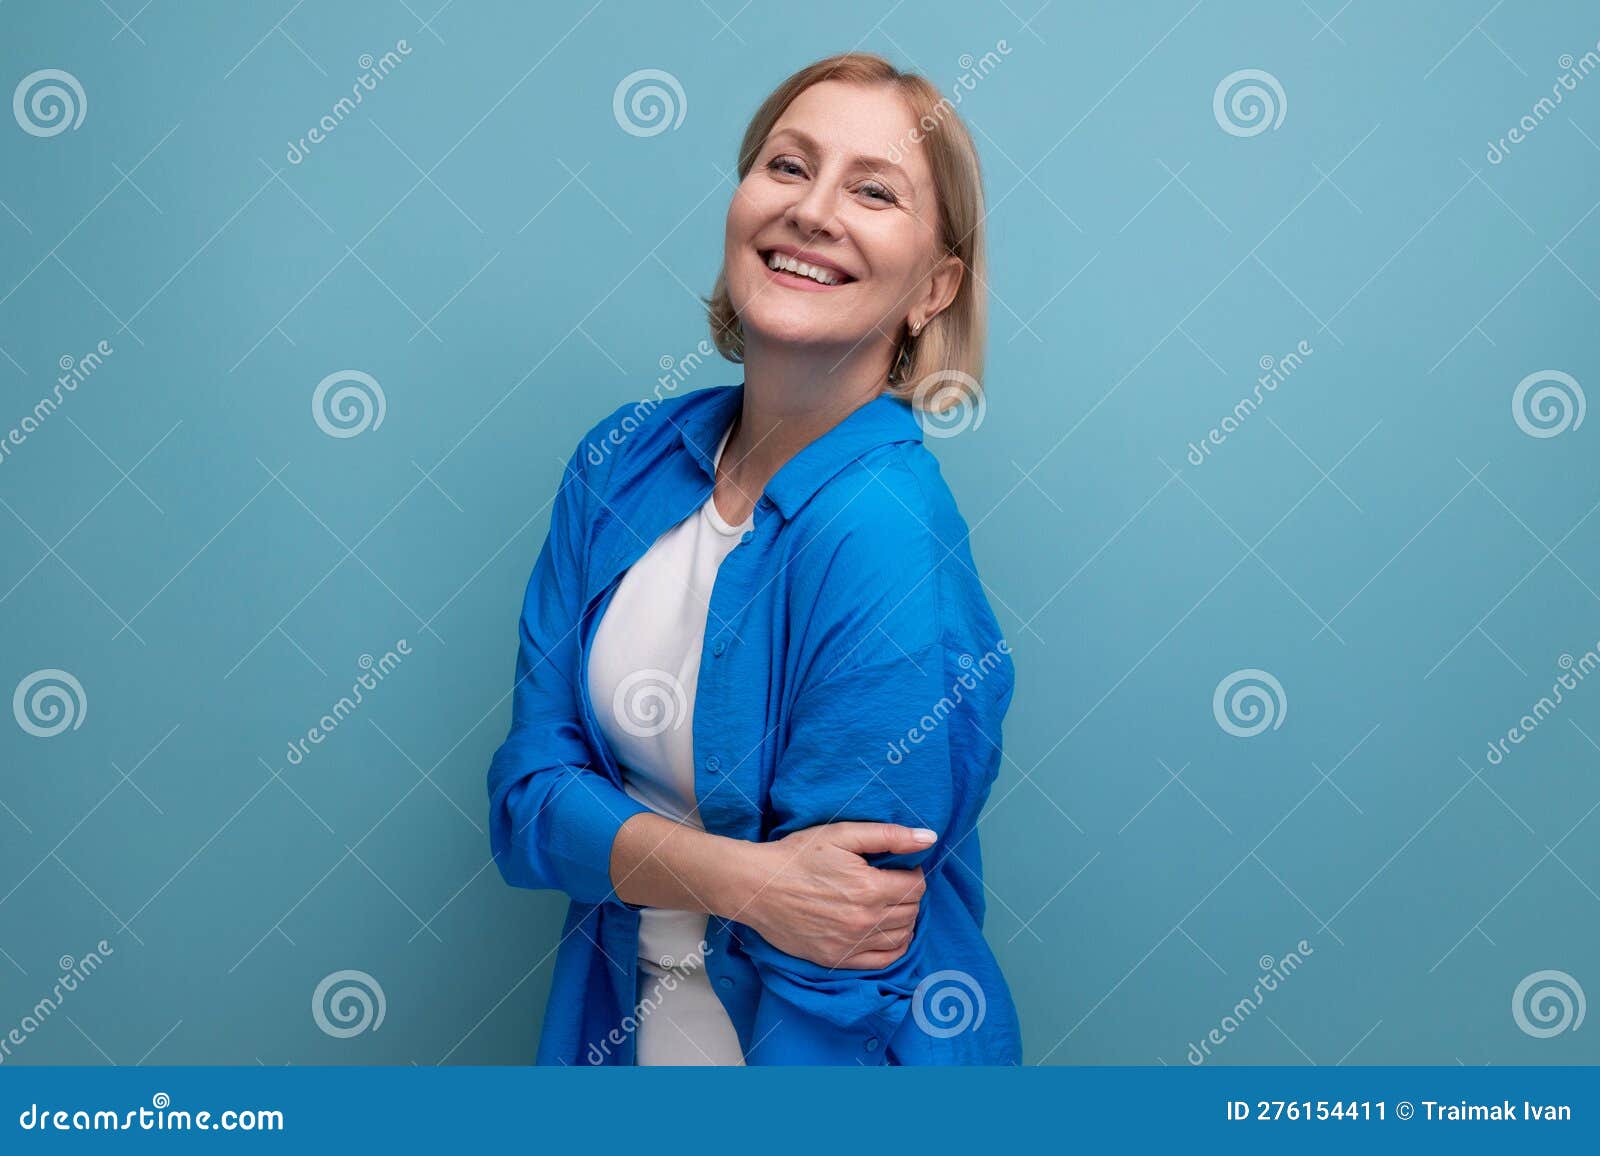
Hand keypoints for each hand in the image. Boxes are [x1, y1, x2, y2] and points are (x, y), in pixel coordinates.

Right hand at [733, 822, 932, 969]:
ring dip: (904, 919)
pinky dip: (894, 947)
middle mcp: (864, 921)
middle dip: (909, 895)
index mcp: (869, 889)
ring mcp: (851, 944)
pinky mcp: (837, 959)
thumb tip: (928, 838)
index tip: (899, 867)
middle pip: (911, 912)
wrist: (757, 886)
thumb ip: (888, 835)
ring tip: (889, 904)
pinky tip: (887, 932)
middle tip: (892, 883)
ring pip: (902, 937)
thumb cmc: (796, 856)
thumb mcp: (840, 834)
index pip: (916, 887)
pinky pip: (883, 961)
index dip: (912, 873)